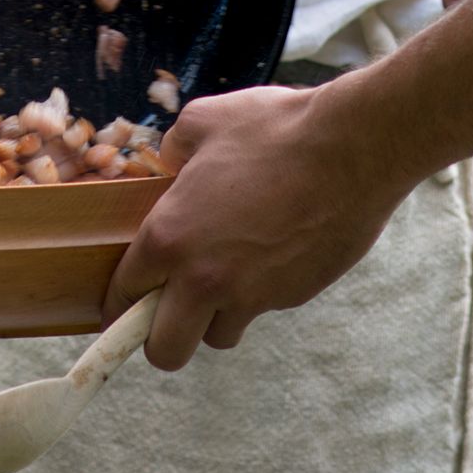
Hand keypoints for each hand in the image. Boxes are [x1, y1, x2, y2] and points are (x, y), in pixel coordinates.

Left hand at [105, 81, 415, 369]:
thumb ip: (174, 148)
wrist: (353, 149)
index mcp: (168, 237)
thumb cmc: (275, 129)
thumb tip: (171, 160)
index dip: (119, 301)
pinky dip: (261, 293)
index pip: (122, 295)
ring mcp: (250, 294)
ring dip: (216, 316)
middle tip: (173, 310)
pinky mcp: (290, 298)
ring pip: (217, 335)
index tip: (124, 304)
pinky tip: (274, 252)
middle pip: (164, 352)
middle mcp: (203, 278)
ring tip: (229, 274)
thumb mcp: (205, 120)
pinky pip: (262, 310)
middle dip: (161, 338)